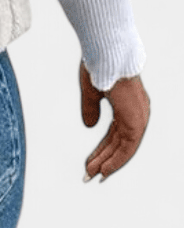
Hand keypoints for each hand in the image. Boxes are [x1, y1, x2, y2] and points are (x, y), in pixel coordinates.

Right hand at [80, 59, 149, 181]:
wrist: (107, 52)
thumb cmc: (100, 63)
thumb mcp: (92, 91)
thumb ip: (91, 109)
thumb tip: (90, 126)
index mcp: (128, 105)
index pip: (115, 134)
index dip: (103, 149)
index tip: (91, 162)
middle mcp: (137, 113)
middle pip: (118, 143)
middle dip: (103, 159)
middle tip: (89, 173)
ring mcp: (138, 117)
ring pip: (123, 148)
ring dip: (107, 163)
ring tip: (91, 174)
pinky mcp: (136, 121)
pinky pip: (127, 148)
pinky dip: (116, 160)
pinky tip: (104, 170)